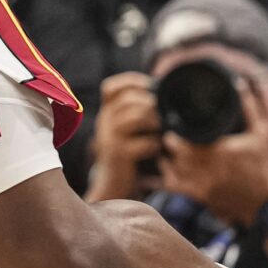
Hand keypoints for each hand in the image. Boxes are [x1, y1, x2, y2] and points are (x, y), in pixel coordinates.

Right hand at [88, 72, 160, 200]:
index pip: (110, 88)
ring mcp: (110, 139)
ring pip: (134, 117)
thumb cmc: (125, 155)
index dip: (130, 81)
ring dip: (153, 120)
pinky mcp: (119, 155)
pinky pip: (143, 143)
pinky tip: (157, 148)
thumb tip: (160, 94)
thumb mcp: (124, 130)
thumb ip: (135, 113)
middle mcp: (104, 123)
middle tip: (162, 111)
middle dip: (149, 102)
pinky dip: (154, 143)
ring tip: (161, 129)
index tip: (151, 85)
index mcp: (106, 113)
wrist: (111, 185)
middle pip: (126, 100)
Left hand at [158, 77, 267, 226]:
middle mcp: (208, 168)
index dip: (175, 132)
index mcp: (221, 151)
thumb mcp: (262, 135)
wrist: (264, 204)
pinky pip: (172, 185)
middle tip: (171, 136)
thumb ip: (251, 108)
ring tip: (167, 149)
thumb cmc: (263, 166)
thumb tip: (241, 83)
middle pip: (175, 153)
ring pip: (170, 168)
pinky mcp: (198, 196)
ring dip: (166, 157)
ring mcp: (201, 184)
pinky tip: (168, 167)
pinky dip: (166, 175)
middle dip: (170, 143)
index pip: (186, 140)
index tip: (175, 126)